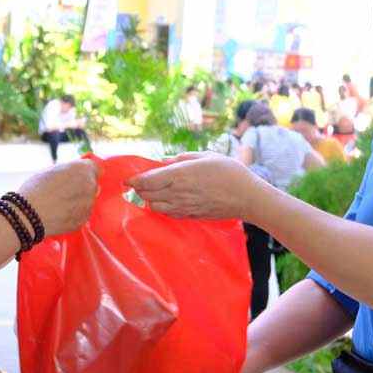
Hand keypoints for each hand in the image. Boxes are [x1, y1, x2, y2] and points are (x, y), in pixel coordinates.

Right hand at [17, 157, 98, 236]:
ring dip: (78, 201)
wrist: (28, 214)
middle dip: (82, 186)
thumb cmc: (35, 188)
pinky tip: (60, 214)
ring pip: (87, 200)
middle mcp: (90, 186)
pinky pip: (82, 214)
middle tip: (64, 191)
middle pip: (92, 184)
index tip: (78, 176)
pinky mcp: (84, 220)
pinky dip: (74, 213)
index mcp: (83, 169)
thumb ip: (69, 171)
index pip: (96, 168)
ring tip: (60, 204)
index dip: (86, 171)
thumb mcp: (51, 170)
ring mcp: (89, 204)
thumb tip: (75, 173)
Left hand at [127, 155, 265, 221]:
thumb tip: (165, 161)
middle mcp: (178, 192)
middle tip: (138, 184)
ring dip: (149, 200)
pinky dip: (162, 208)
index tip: (126, 180)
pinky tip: (166, 202)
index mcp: (180, 175)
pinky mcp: (190, 216)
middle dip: (139, 189)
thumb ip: (183, 158)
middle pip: (147, 195)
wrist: (246, 197)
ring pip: (155, 206)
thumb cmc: (229, 172)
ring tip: (151, 192)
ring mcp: (183, 206)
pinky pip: (168, 214)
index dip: (134, 180)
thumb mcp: (206, 156)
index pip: (148, 180)